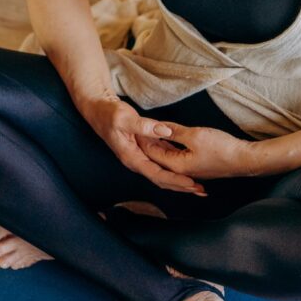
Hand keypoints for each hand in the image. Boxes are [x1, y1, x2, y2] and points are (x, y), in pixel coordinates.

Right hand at [77, 93, 208, 195]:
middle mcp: (138, 161)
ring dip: (181, 179)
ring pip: (164, 172)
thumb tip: (165, 131)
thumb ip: (144, 126)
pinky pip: (164, 161)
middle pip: (162, 179)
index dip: (174, 180)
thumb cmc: (109, 114)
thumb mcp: (124, 118)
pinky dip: (176, 166)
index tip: (190, 184)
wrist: (99, 110)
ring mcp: (143, 156)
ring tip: (200, 186)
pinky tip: (190, 168)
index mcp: (132, 157)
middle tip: (201, 191)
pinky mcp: (147, 148)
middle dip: (181, 186)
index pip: (156, 174)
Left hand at [137, 121, 252, 180]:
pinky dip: (170, 149)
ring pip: (168, 157)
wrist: (243, 159)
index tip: (134, 126)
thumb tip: (158, 127)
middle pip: (158, 157)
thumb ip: (174, 131)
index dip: (143, 138)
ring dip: (159, 146)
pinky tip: (168, 141)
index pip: (152, 152)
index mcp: (176, 165)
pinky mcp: (197, 166)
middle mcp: (180, 171)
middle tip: (138, 129)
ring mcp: (189, 170)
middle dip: (148, 143)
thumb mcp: (194, 135)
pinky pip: (177, 158)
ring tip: (149, 133)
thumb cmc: (221, 148)